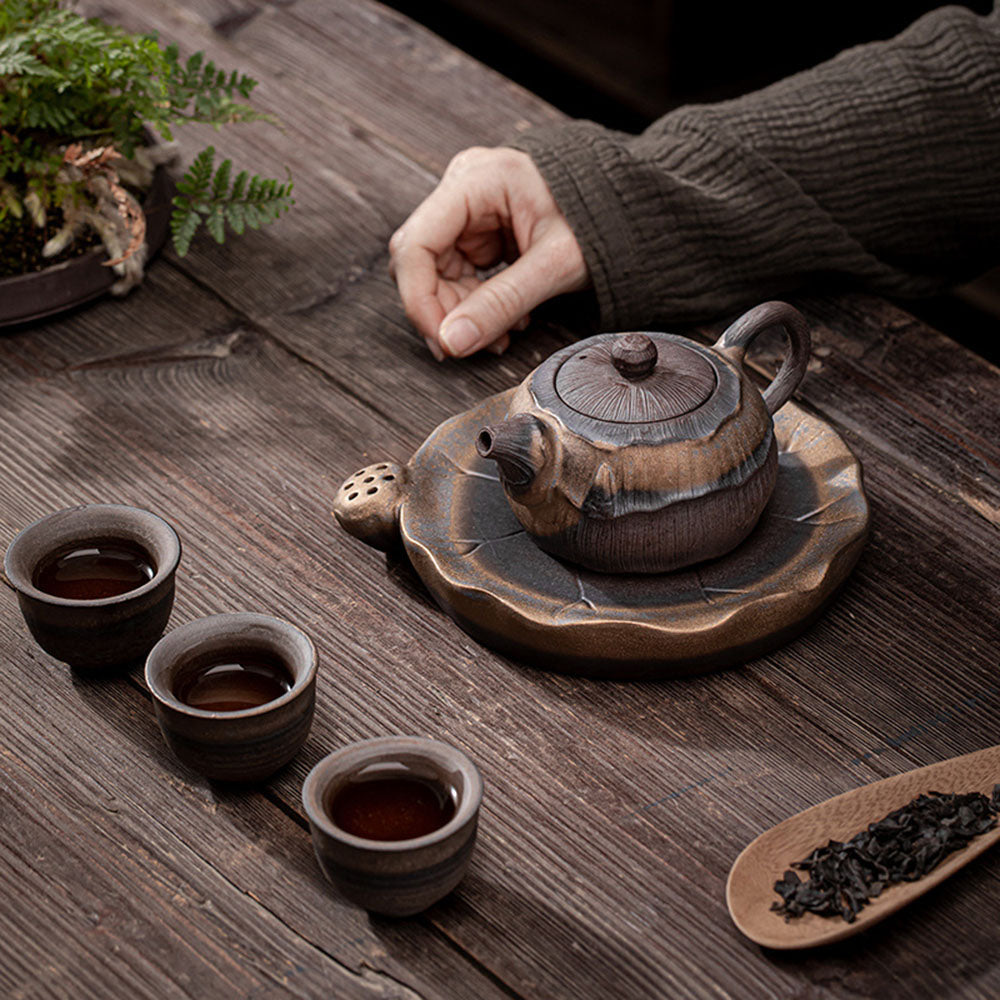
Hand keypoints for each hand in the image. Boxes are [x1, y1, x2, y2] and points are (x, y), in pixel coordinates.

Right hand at [389, 147, 588, 358]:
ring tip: (502, 335)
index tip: (442, 341)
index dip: (419, 300)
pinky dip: (477, 305)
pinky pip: (459, 275)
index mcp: (477, 179)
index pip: (415, 244)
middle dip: (442, 310)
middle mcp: (463, 188)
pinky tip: (509, 319)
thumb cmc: (604, 219)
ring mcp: (469, 209)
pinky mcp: (480, 231)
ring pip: (437, 273)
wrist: (632, 208)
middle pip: (420, 261)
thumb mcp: (554, 265)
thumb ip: (502, 303)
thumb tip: (452, 342)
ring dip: (462, 313)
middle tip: (472, 344)